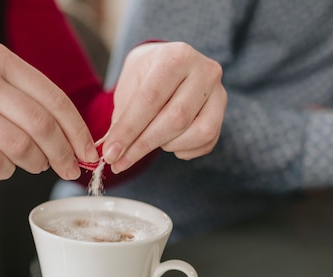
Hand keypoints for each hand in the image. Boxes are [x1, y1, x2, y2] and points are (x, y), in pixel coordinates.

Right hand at [0, 43, 98, 179]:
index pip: (54, 98)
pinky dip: (6, 171)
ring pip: (19, 146)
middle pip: (41, 124)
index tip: (87, 152)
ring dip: (35, 164)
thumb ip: (24, 98)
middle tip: (69, 169)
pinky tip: (3, 168)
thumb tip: (69, 135)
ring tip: (34, 166)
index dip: (77, 130)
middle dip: (63, 153)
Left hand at [100, 42, 226, 172]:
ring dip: (167, 145)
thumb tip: (111, 150)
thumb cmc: (145, 77)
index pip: (151, 99)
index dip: (128, 130)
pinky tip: (168, 142)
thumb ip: (122, 117)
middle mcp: (205, 71)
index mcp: (176, 56)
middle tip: (118, 162)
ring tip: (150, 139)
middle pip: (175, 118)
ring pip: (197, 132)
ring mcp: (219, 92)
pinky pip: (207, 141)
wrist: (169, 66)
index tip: (110, 154)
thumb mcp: (128, 87)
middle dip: (142, 145)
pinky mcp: (223, 112)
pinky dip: (183, 150)